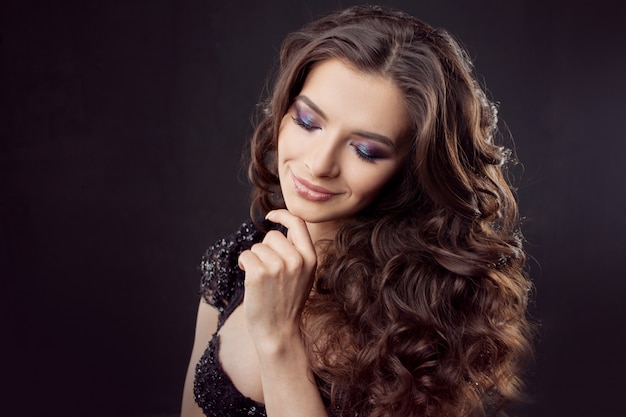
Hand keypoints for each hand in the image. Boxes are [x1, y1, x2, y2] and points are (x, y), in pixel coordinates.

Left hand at [238, 210, 316, 348]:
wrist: (278, 332)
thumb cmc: (287, 303)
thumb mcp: (303, 276)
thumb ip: (297, 252)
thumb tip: (282, 228)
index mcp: (310, 258)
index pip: (298, 223)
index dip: (282, 214)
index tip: (270, 216)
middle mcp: (296, 260)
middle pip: (271, 236)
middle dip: (265, 250)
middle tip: (268, 271)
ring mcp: (278, 266)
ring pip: (257, 247)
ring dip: (254, 260)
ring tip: (261, 280)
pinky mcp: (259, 273)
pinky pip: (246, 255)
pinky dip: (244, 265)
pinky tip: (250, 279)